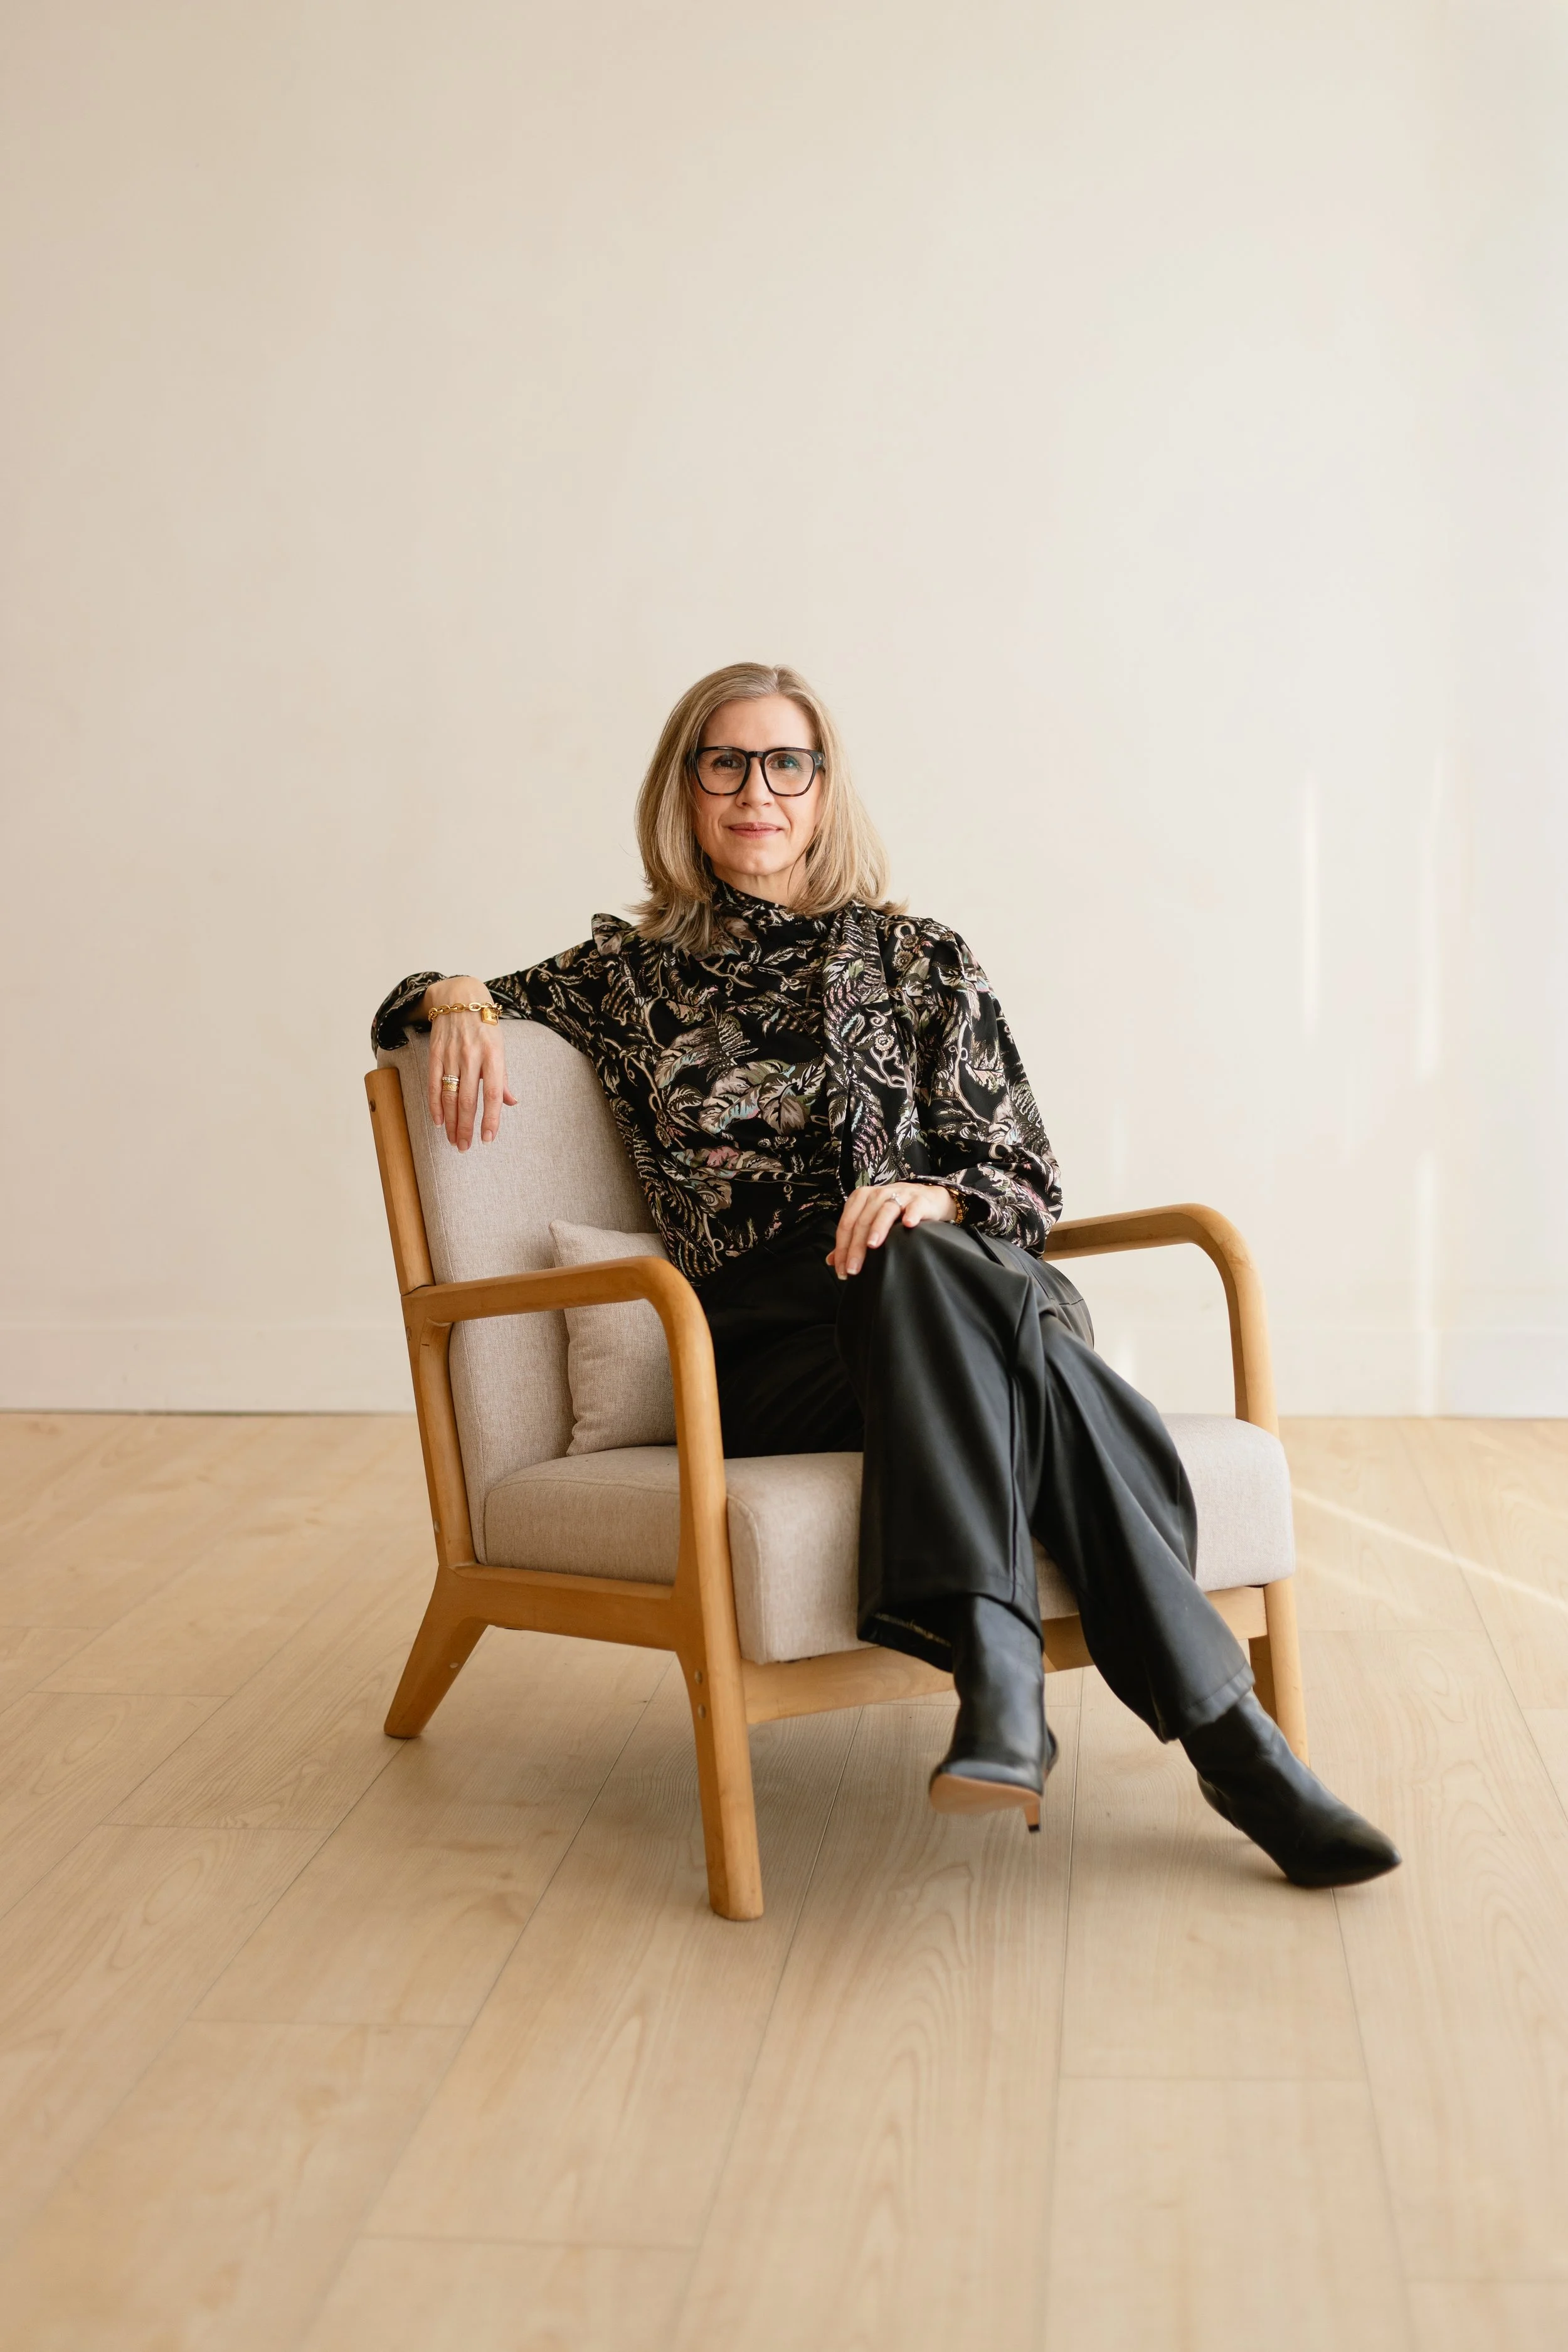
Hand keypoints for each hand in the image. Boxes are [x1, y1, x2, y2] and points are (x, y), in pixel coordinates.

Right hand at [423, 979, 517, 1148]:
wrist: (460, 997)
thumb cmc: (485, 1026)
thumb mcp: (500, 1048)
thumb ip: (502, 1077)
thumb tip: (510, 1102)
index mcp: (493, 1055)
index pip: (492, 1094)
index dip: (490, 1118)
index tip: (488, 1138)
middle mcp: (471, 1056)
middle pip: (468, 1099)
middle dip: (465, 1127)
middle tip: (464, 1147)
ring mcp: (451, 1054)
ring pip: (449, 1096)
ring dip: (451, 1121)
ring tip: (453, 1139)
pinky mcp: (435, 1053)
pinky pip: (433, 1084)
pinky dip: (435, 1105)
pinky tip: (438, 1121)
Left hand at [826, 1182, 960, 1277]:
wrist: (927, 1197)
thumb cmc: (895, 1212)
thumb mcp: (871, 1220)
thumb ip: (852, 1239)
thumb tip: (831, 1261)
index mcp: (862, 1198)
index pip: (847, 1224)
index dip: (842, 1248)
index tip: (841, 1270)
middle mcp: (878, 1194)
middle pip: (863, 1221)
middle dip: (856, 1247)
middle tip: (853, 1269)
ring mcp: (900, 1195)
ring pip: (885, 1211)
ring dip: (878, 1228)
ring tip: (872, 1246)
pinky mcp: (919, 1200)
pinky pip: (914, 1207)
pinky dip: (911, 1214)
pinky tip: (909, 1226)